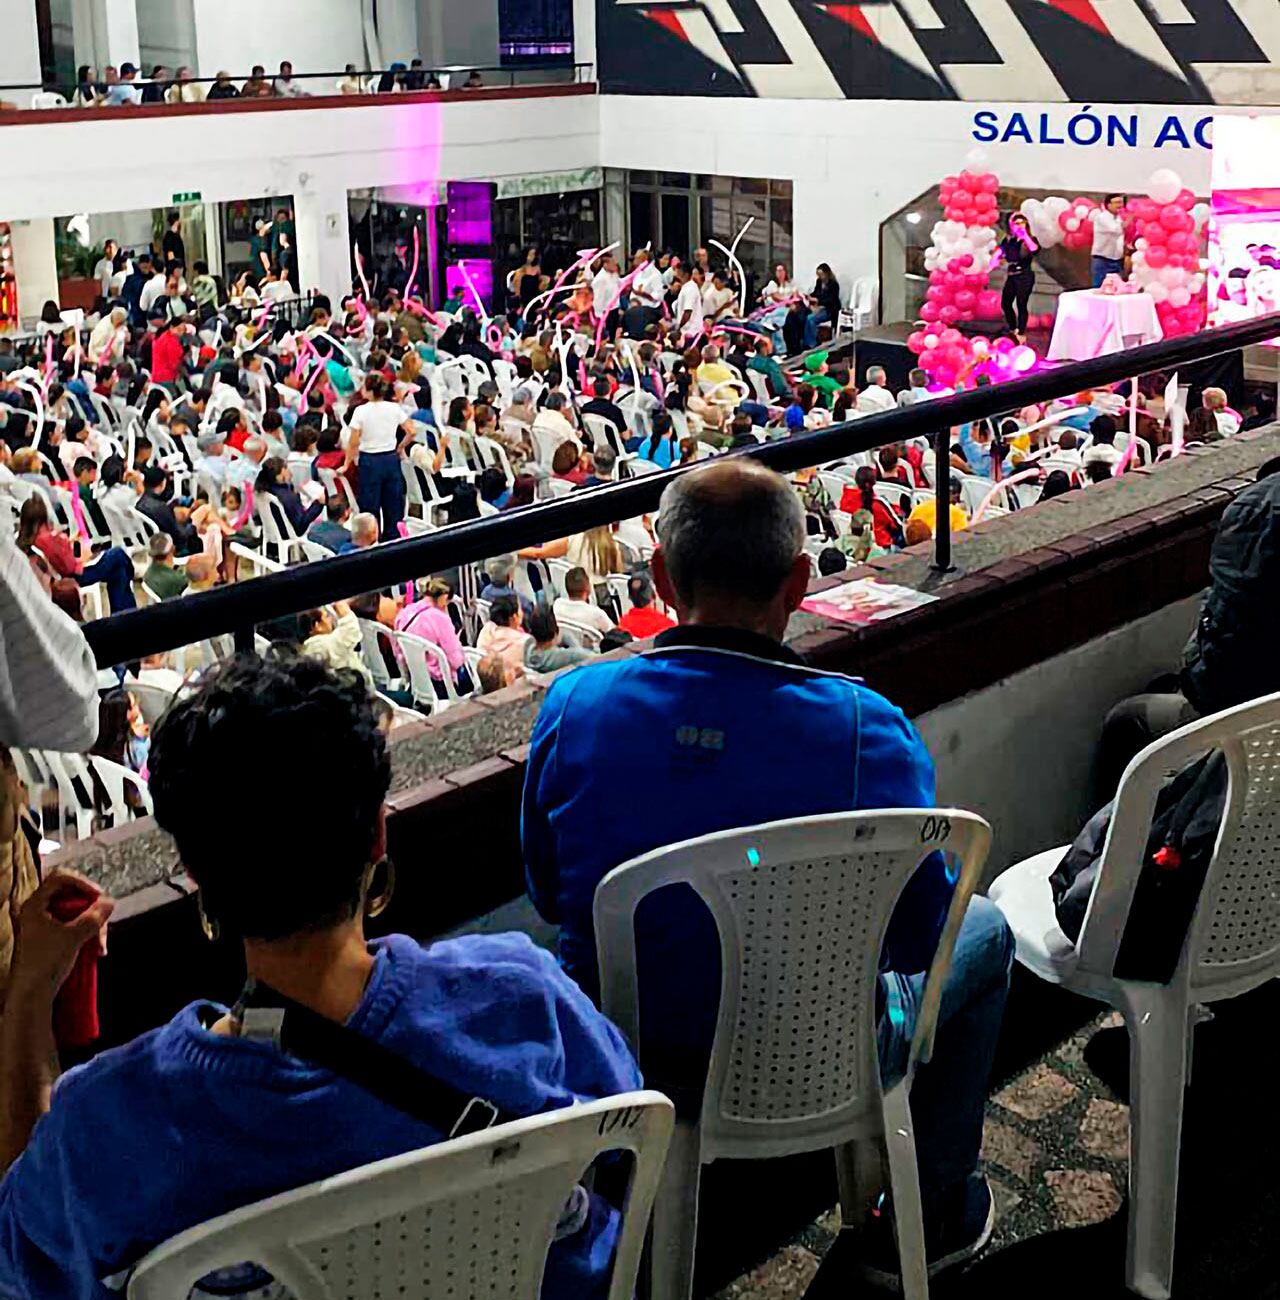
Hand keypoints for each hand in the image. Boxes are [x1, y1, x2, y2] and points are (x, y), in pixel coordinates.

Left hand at [9, 871, 113, 1003]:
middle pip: (71, 896)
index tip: (98, 896)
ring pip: (75, 914)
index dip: (82, 883)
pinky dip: (86, 935)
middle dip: (92, 911)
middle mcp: (36, 912)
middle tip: (103, 926)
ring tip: (100, 946)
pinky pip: (73, 927)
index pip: (60, 878)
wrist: (31, 996)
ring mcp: (42, 926)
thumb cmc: (45, 964)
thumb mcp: (74, 937)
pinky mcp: (49, 940)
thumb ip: (94, 917)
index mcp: (34, 905)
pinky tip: (96, 950)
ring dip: (93, 926)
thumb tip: (110, 902)